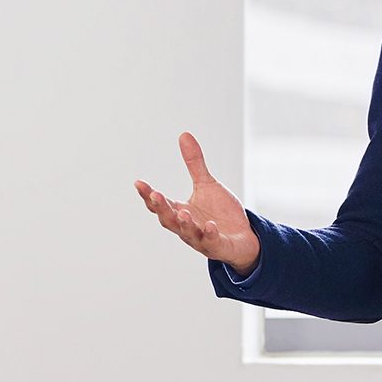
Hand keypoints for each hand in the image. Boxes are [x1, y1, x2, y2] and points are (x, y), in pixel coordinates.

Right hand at [134, 133, 260, 275]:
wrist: (243, 238)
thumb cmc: (220, 213)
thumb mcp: (206, 185)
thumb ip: (194, 164)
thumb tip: (184, 135)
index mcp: (180, 212)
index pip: (160, 204)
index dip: (148, 195)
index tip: (138, 183)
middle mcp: (186, 227)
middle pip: (168, 220)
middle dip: (161, 208)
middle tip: (155, 195)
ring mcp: (202, 238)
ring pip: (188, 233)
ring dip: (184, 224)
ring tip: (183, 213)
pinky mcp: (218, 246)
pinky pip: (212, 242)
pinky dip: (210, 234)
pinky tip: (211, 226)